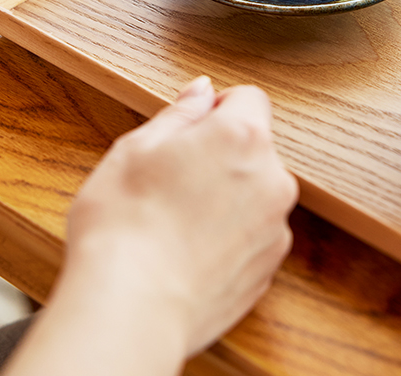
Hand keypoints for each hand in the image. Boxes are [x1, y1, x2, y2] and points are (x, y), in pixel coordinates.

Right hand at [65, 77, 297, 356]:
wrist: (130, 309)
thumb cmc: (124, 226)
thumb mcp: (137, 148)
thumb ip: (181, 113)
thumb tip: (202, 90)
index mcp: (242, 137)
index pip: (249, 97)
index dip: (219, 108)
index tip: (193, 129)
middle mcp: (272, 176)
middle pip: (255, 147)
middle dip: (223, 154)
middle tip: (175, 179)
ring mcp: (275, 224)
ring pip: (255, 191)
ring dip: (230, 195)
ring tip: (180, 220)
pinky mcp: (270, 263)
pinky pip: (255, 232)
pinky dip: (232, 235)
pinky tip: (192, 249)